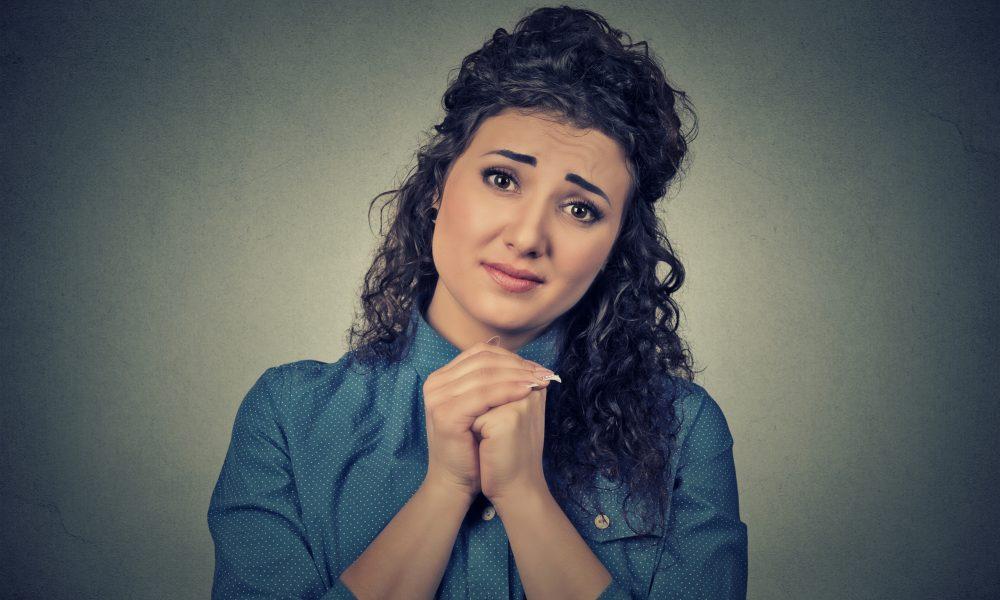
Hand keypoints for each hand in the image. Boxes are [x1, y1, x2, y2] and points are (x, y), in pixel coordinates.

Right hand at [422, 338, 552, 499]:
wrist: (457, 480)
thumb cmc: (473, 446)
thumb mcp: (481, 406)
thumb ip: (490, 379)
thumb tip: (510, 350)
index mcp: (442, 378)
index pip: (481, 353)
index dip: (512, 357)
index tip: (538, 367)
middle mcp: (435, 383)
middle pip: (483, 361)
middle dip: (518, 365)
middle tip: (543, 372)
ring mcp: (437, 397)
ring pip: (485, 375)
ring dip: (518, 375)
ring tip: (540, 380)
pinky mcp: (445, 413)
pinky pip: (483, 395)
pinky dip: (508, 390)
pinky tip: (527, 392)